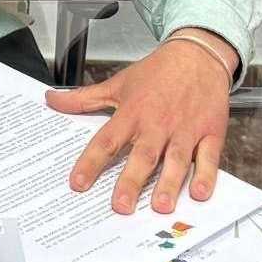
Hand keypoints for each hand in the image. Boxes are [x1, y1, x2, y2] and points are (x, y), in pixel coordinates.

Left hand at [45, 29, 235, 214]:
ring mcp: (185, 129)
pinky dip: (206, 175)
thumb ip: (84, 98)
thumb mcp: (118, 83)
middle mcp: (157, 123)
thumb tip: (52, 100)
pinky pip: (208, 157)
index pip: (107, 140)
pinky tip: (199, 193)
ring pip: (176, 160)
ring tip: (161, 206)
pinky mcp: (210, 132)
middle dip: (131, 181)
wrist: (198, 54)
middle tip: (121, 206)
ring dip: (169, 183)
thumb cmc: (158, 72)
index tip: (78, 183)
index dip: (91, 162)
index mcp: (132, 113)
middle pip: (142, 155)